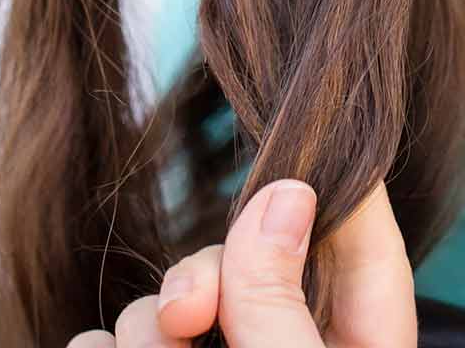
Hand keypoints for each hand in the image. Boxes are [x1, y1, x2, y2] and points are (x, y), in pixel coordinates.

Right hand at [65, 179, 415, 347]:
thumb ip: (280, 305)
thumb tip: (283, 193)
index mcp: (355, 342)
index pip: (362, 232)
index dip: (334, 173)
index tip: (293, 137)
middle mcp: (285, 342)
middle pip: (246, 255)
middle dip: (202, 273)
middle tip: (185, 315)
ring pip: (172, 297)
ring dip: (145, 323)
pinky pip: (114, 337)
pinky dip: (103, 345)